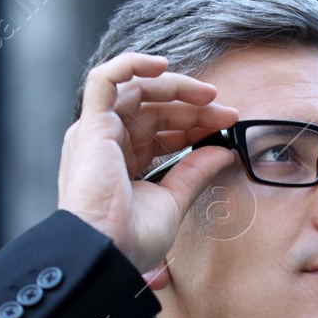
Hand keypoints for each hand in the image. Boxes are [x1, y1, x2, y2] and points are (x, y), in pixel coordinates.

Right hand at [57, 52, 238, 283]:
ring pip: (137, 91)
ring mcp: (97, 132)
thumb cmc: (130, 238)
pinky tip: (162, 66)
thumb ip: (195, 173)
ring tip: (209, 95)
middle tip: (226, 112)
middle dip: (193, 107)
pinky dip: (131, 65)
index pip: (161, 130)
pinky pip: (104, 80)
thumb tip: (223, 152)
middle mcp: (107, 143)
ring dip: (175, 88)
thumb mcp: (172, 201)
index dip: (194, 124)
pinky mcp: (91, 125)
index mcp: (123, 162)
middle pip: (153, 109)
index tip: (225, 126)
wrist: (106, 251)